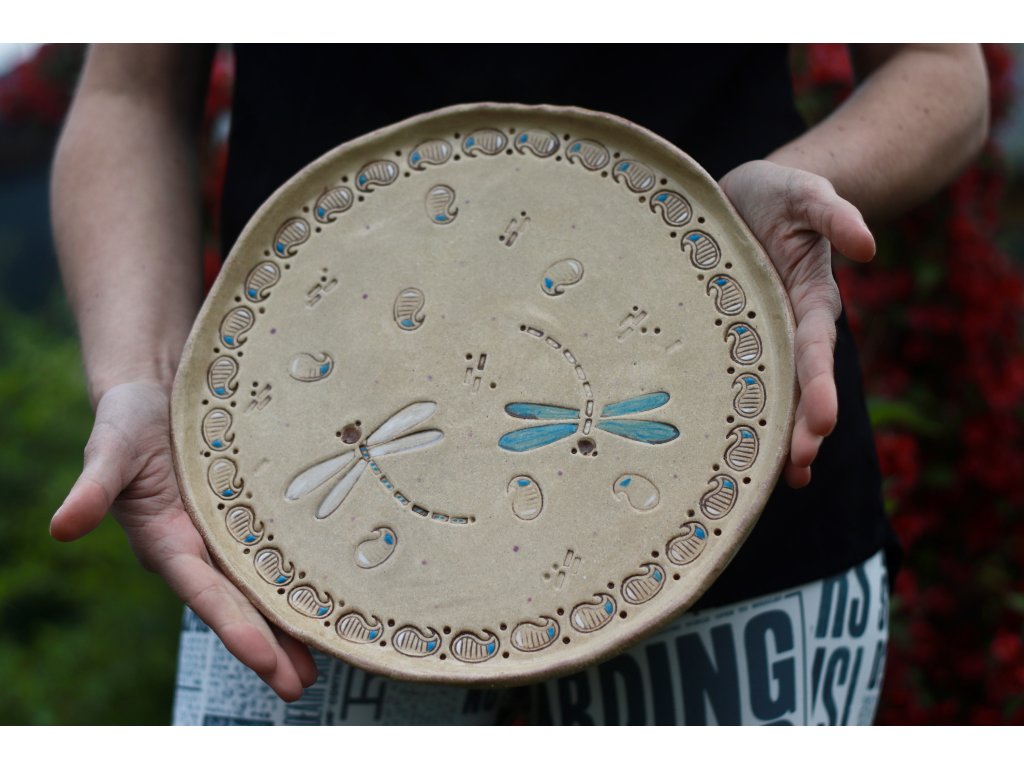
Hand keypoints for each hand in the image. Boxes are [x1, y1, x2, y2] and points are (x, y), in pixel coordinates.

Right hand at [50, 380, 317, 699]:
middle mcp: (199, 548)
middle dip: (267, 647)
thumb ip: (93, 488)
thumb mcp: (111, 449)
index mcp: (166, 541)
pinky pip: (275, 554)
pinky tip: (324, 604)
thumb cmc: (127, 420)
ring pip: (260, 589)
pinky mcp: (249, 516)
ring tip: (318, 668)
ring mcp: (226, 535)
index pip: (204, 593)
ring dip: (287, 627)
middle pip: (238, 604)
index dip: (232, 626)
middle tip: (300, 688)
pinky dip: (297, 582)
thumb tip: (62, 528)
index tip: (262, 659)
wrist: (155, 391)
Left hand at [719, 160, 875, 487]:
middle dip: (800, 426)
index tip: (823, 421)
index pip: (815, 348)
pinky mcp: (728, 334)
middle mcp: (786, 324)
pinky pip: (734, 376)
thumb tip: (866, 248)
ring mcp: (758, 334)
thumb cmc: (781, 194)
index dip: (818, 384)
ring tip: (777, 476)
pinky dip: (739, 411)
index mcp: (808, 298)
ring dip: (775, 432)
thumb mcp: (807, 194)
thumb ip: (834, 215)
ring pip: (769, 390)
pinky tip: (740, 452)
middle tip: (799, 467)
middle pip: (795, 383)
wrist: (745, 195)